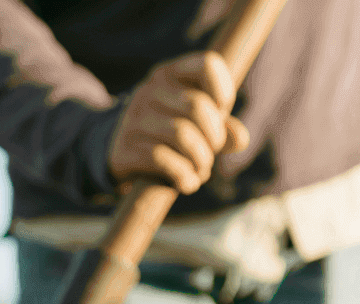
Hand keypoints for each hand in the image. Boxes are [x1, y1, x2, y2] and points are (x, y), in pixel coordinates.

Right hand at [108, 51, 249, 195]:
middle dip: (214, 139)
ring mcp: (135, 118)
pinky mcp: (125, 148)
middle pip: (198, 108)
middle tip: (211, 154)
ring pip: (183, 136)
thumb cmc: (166, 136)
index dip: (224, 93)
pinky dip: (183, 176)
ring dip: (201, 161)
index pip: (208, 65)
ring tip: (201, 171)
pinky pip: (163, 160)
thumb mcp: (195, 126)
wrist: (118, 154)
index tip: (222, 115)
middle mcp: (150, 90)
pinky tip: (187, 183)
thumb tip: (241, 139)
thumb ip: (222, 128)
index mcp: (171, 74)